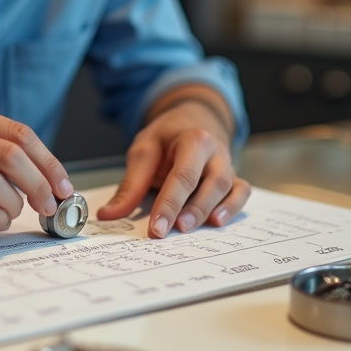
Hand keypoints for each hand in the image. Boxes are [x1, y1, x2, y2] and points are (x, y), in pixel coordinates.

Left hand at [96, 99, 250, 236]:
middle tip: (173, 230)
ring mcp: (228, 164)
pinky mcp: (234, 177)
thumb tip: (108, 214)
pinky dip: (233, 207)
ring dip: (211, 210)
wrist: (191, 121)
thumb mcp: (143, 151)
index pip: (183, 175)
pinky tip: (217, 221)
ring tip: (190, 229)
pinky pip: (242, 192)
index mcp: (194, 139)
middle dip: (193, 209)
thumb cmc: (167, 137)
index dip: (169, 204)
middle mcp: (216, 152)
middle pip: (212, 182)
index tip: (156, 228)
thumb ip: (130, 185)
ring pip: (229, 188)